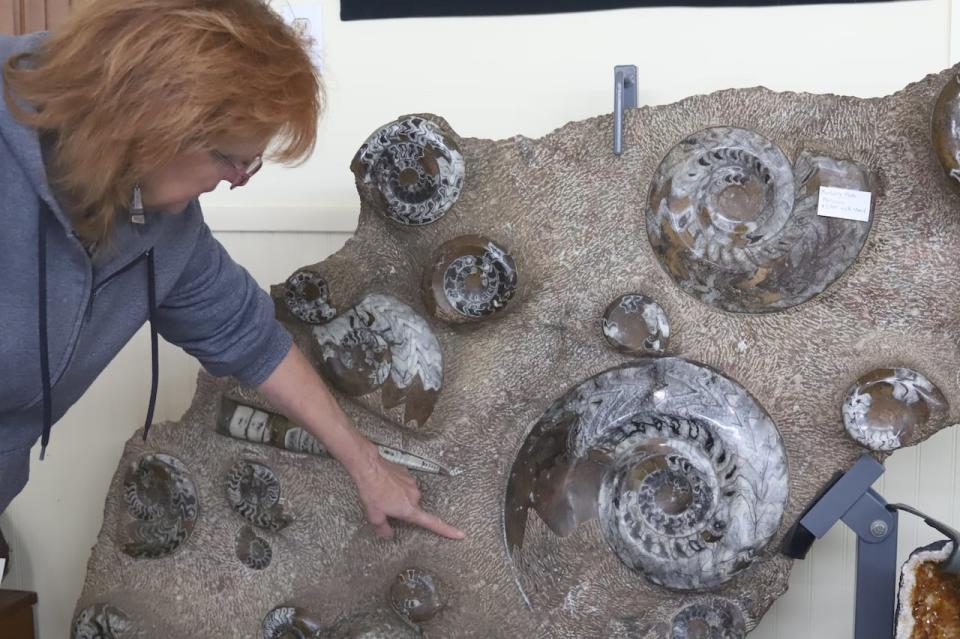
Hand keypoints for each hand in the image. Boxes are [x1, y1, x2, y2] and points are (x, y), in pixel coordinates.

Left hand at [349, 444, 464, 539]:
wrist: (370, 466)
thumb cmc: (372, 490)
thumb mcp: (374, 515)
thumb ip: (383, 528)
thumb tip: (387, 535)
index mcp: (409, 509)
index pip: (432, 523)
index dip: (447, 530)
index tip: (460, 534)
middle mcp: (414, 497)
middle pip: (413, 508)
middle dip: (402, 509)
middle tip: (386, 506)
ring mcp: (412, 484)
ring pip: (408, 496)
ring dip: (399, 497)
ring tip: (382, 493)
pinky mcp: (408, 474)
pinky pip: (404, 485)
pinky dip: (397, 487)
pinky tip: (385, 484)